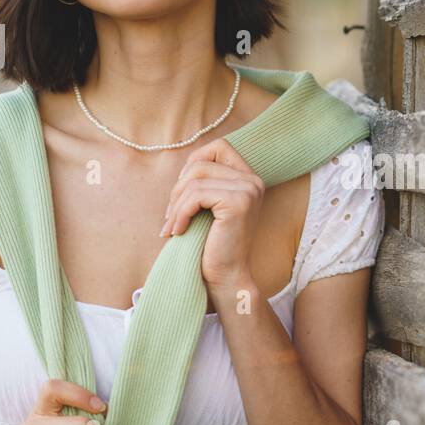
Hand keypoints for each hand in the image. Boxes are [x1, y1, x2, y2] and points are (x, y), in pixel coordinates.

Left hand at [159, 137, 264, 294]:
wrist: (225, 277)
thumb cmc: (212, 244)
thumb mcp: (209, 207)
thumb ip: (205, 182)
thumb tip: (184, 164)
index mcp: (249, 178)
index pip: (219, 147)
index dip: (194, 162)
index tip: (182, 192)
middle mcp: (253, 181)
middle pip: (201, 164)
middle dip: (178, 190)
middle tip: (171, 217)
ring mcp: (248, 190)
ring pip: (195, 180)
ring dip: (176, 205)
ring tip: (171, 227)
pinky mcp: (238, 202)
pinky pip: (196, 195)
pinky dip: (179, 214)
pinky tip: (177, 231)